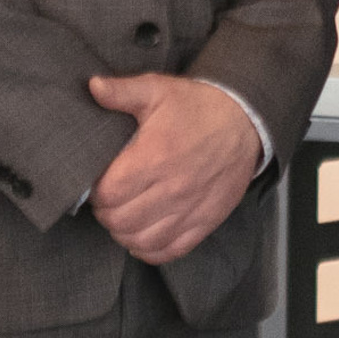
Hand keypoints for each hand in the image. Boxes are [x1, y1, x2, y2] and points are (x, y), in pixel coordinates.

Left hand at [87, 75, 261, 263]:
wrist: (245, 121)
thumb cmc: (198, 107)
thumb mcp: (158, 89)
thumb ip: (122, 91)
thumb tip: (93, 86)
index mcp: (154, 157)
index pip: (108, 194)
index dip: (95, 191)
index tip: (99, 182)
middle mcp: (171, 188)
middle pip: (120, 221)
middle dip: (106, 213)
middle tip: (109, 199)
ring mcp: (189, 209)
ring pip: (141, 240)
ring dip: (124, 233)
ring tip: (123, 216)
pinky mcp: (205, 221)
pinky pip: (170, 251)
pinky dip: (150, 250)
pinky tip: (142, 236)